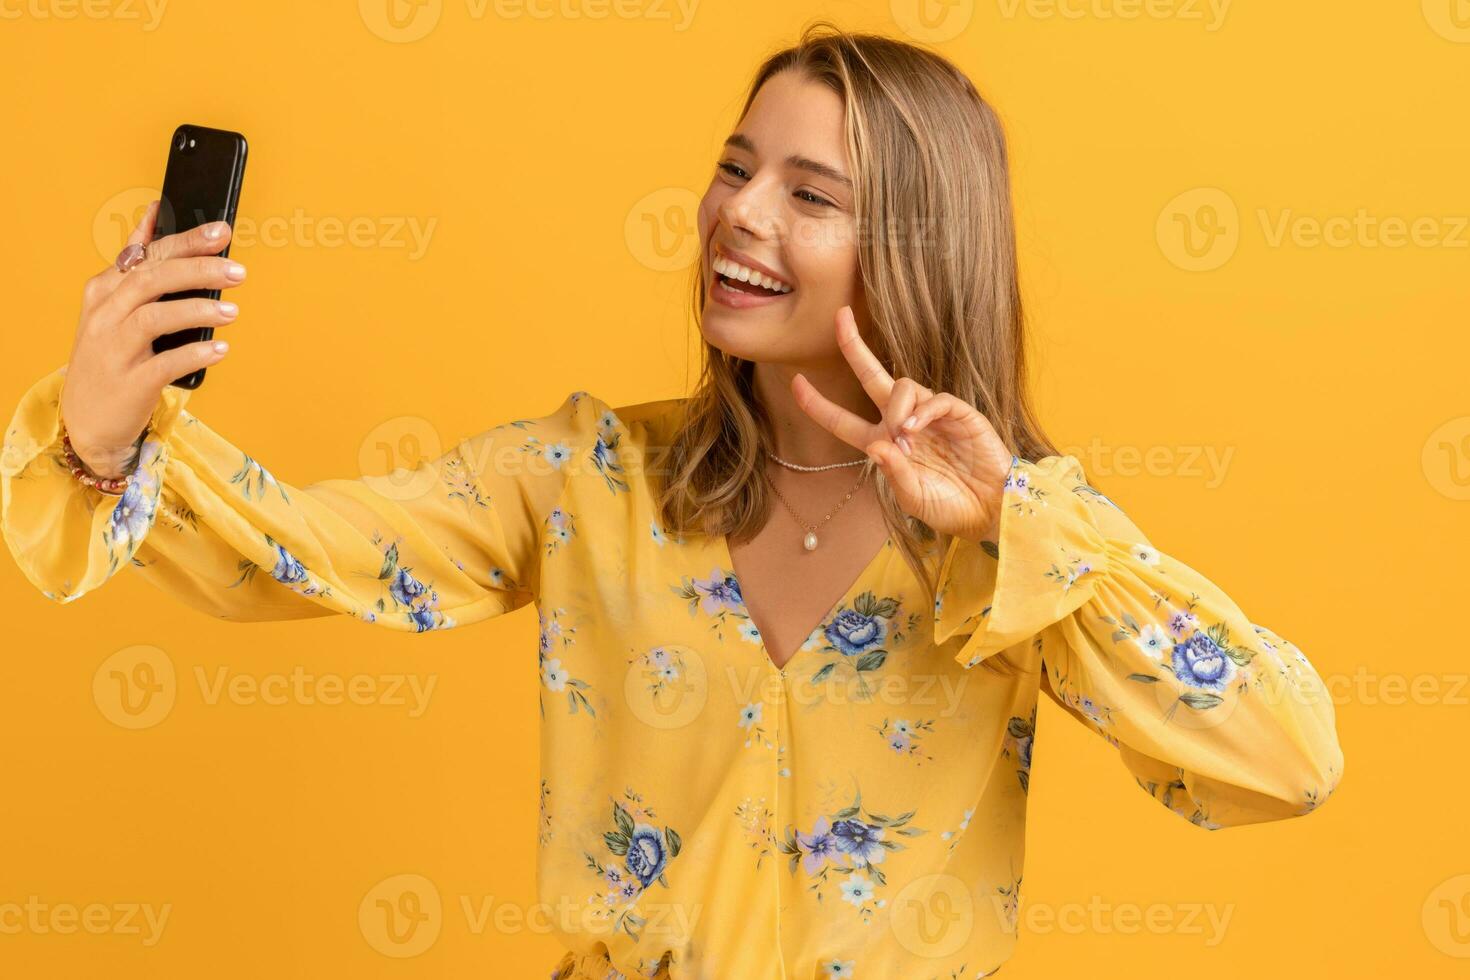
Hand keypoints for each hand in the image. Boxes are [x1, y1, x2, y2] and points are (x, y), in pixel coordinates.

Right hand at [60, 201, 244, 477]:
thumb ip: (135, 265)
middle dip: (197, 269)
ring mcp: (113, 350)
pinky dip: (195, 354)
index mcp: (104, 290)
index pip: (147, 256)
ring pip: (154, 318)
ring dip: (197, 310)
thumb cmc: (110, 356)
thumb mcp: (113, 307)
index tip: (220, 231)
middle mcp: (104, 315)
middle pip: (152, 280)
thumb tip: (154, 215)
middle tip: (237, 271)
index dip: (184, 241)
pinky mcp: (129, 383)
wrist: (88, 419)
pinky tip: (219, 349)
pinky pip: (165, 364)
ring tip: (232, 310)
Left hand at [792, 305, 1014, 542]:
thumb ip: (894, 473)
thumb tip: (876, 446)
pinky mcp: (957, 412)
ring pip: (902, 385)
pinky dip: (923, 410)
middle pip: (871, 377)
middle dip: (854, 347)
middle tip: (839, 316)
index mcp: (883, 444)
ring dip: (897, 407)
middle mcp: (902, 423)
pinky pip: (934, 398)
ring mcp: (929, 414)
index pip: (842, 420)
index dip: (818, 404)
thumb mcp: (913, 497)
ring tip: (906, 436)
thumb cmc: (948, 506)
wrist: (990, 507)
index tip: (795, 382)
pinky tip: (917, 429)